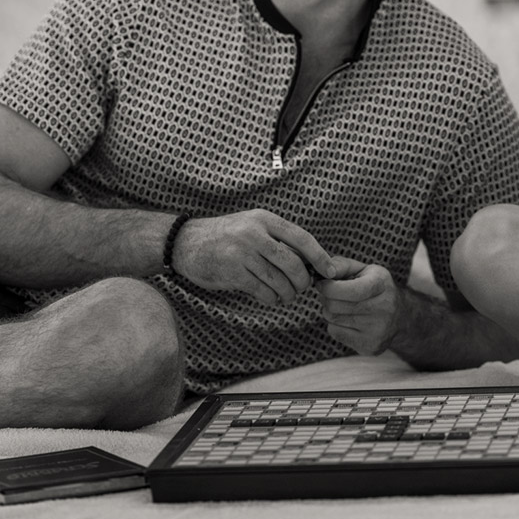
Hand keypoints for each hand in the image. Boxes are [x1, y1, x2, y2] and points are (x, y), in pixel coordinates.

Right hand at [173, 210, 336, 305]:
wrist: (187, 242)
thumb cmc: (226, 236)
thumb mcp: (252, 226)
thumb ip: (277, 239)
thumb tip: (311, 261)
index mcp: (265, 220)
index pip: (302, 238)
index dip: (320, 257)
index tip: (331, 271)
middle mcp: (255, 234)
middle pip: (294, 264)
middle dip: (302, 282)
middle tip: (301, 288)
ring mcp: (243, 253)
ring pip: (280, 281)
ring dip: (288, 294)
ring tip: (286, 296)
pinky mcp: (233, 272)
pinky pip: (264, 292)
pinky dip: (272, 299)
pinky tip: (270, 298)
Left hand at [316, 257, 399, 354]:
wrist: (401, 316)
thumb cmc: (375, 288)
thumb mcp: (364, 270)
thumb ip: (341, 265)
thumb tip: (325, 270)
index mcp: (381, 285)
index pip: (350, 291)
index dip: (329, 287)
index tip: (321, 283)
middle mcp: (383, 308)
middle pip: (335, 306)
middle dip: (326, 298)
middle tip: (330, 294)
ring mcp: (378, 330)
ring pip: (333, 319)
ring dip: (330, 311)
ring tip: (341, 306)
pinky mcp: (370, 346)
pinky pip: (336, 333)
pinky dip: (335, 325)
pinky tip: (348, 320)